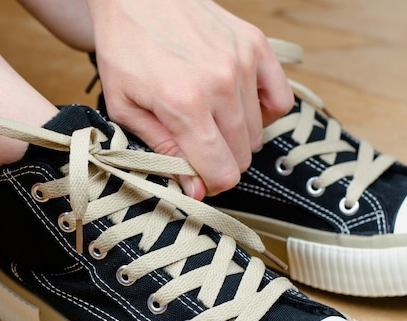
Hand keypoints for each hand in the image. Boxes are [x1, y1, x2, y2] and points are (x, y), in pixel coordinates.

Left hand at [87, 0, 292, 198]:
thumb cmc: (125, 49)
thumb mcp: (126, 108)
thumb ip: (162, 151)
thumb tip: (194, 189)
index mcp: (185, 105)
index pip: (222, 171)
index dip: (210, 184)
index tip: (198, 179)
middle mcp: (221, 85)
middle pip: (243, 156)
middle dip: (220, 162)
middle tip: (197, 147)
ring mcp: (243, 63)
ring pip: (259, 132)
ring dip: (237, 137)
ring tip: (209, 120)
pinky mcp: (256, 45)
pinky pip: (280, 98)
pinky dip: (264, 112)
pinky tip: (239, 107)